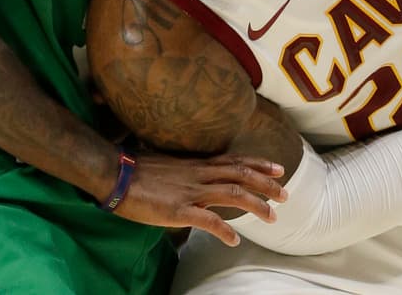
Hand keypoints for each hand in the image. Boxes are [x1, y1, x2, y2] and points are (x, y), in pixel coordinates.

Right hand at [113, 151, 286, 245]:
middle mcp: (199, 174)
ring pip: (233, 194)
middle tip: (285, 193)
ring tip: (273, 217)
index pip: (234, 161)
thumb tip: (194, 177)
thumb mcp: (169, 165)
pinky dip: (224, 230)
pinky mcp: (179, 210)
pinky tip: (234, 240)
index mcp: (196, 164)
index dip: (258, 164)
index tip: (277, 169)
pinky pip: (208, 221)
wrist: (116, 175)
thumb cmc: (136, 170)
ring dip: (256, 205)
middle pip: (241, 175)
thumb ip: (186, 172)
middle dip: (266, 184)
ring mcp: (191, 192)